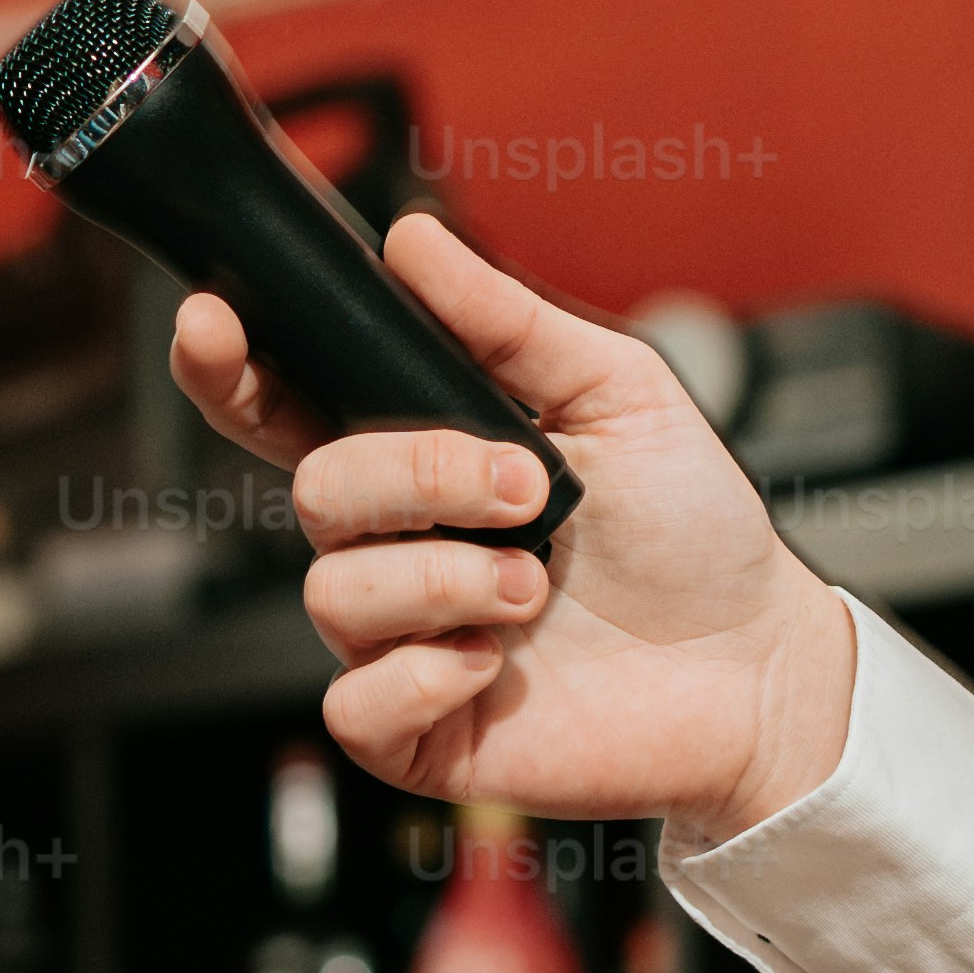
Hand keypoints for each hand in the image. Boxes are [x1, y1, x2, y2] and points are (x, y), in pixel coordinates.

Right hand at [174, 216, 862, 845]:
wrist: (756, 665)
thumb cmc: (690, 532)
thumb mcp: (618, 392)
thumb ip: (510, 321)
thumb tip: (412, 239)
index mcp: (424, 459)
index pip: (287, 409)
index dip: (231, 367)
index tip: (217, 323)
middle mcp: (398, 546)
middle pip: (315, 490)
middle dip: (416, 476)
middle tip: (524, 490)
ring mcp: (402, 641)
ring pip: (333, 593)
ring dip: (442, 580)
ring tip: (534, 589)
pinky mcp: (420, 733)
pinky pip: (355, 703)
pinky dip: (422, 677)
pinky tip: (493, 665)